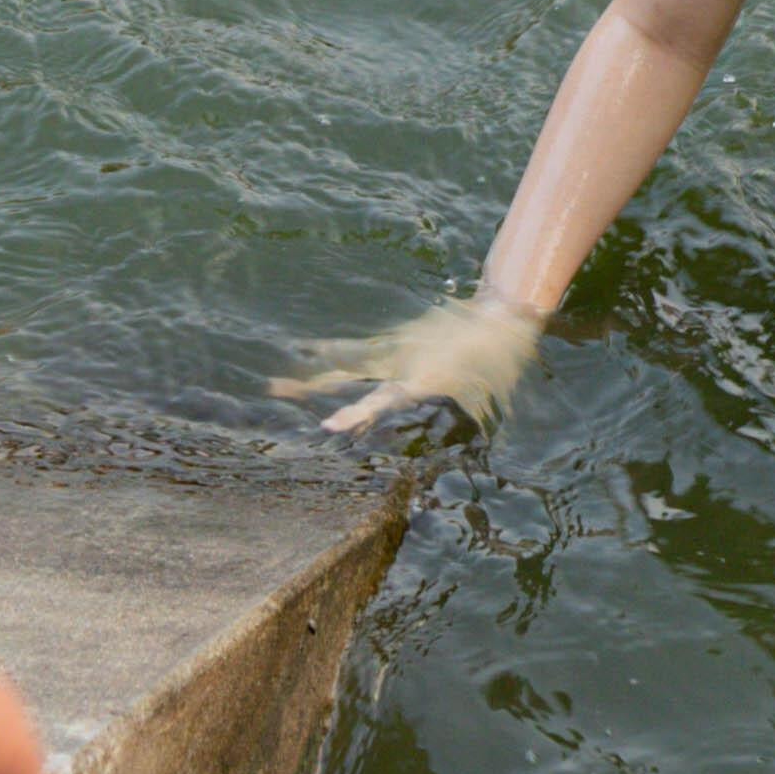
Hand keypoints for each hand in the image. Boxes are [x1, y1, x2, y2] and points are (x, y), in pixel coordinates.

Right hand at [273, 293, 546, 433]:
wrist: (500, 316)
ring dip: (314, 366)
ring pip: (347, 357)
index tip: (328, 425)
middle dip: (311, 384)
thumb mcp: (485, 404)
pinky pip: (360, 347)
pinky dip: (333, 351)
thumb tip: (472, 457)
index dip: (356, 414)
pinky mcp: (396, 336)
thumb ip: (470, 429)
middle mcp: (400, 362)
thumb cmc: (497, 365)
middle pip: (348, 374)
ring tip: (278, 378)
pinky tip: (310, 351)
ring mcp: (395, 346)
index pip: (382, 400)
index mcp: (422, 380)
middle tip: (274, 390)